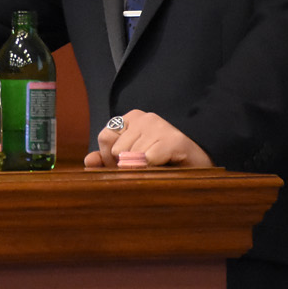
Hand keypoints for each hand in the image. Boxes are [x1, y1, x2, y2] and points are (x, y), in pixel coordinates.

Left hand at [83, 109, 211, 168]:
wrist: (198, 171)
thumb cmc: (161, 166)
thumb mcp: (129, 164)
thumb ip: (106, 162)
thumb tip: (89, 160)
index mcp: (130, 120)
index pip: (105, 136)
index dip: (110, 157)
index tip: (126, 165)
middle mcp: (143, 117)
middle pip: (116, 148)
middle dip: (125, 166)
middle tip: (145, 168)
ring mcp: (159, 125)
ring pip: (131, 156)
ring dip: (142, 169)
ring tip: (157, 168)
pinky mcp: (173, 139)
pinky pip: (149, 158)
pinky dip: (153, 169)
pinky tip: (165, 168)